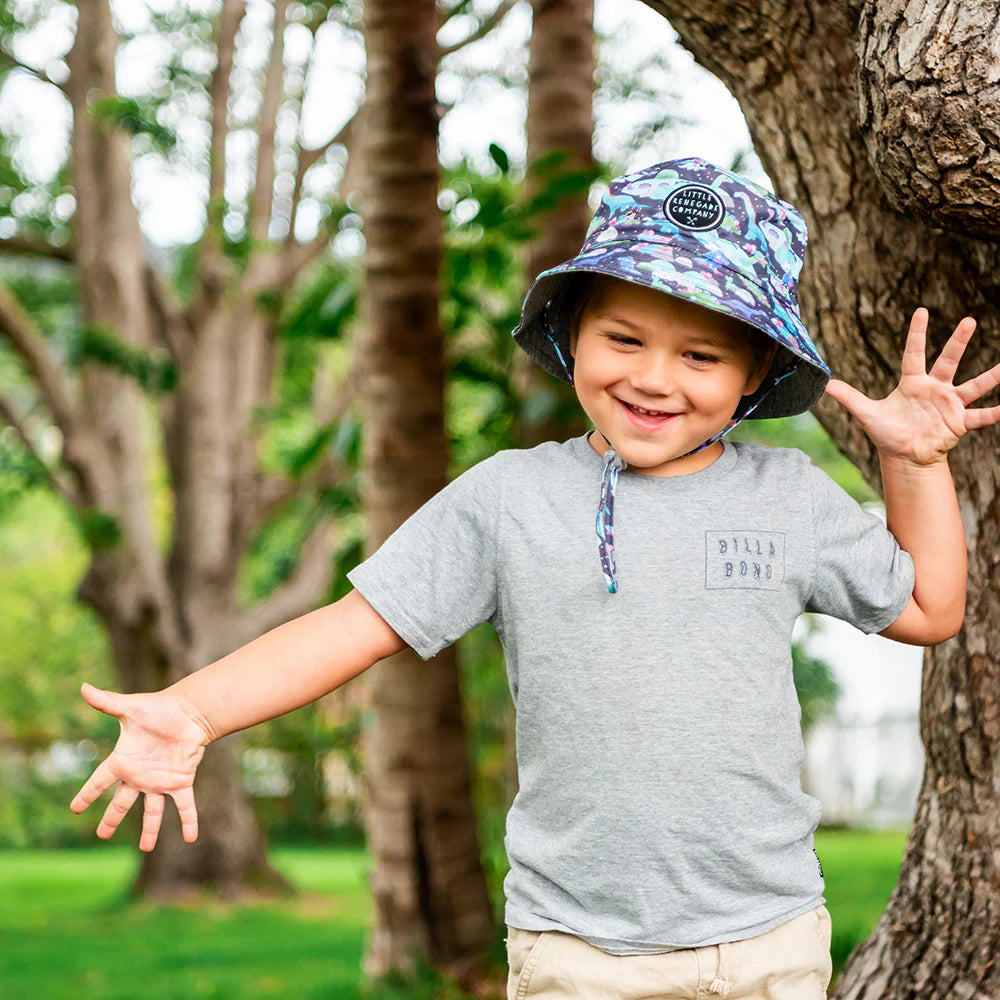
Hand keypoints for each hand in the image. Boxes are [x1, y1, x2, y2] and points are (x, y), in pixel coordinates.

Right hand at [70, 683, 212, 851]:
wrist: (189, 711)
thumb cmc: (159, 708)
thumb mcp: (130, 708)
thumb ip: (107, 702)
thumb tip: (83, 687)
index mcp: (124, 761)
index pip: (100, 782)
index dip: (87, 794)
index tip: (75, 808)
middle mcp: (140, 775)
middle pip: (122, 803)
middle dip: (112, 819)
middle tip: (102, 836)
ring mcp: (160, 781)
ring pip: (152, 811)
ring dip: (150, 830)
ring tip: (146, 848)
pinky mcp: (181, 782)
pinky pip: (184, 806)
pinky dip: (189, 822)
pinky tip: (191, 838)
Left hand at [825, 308, 999, 465]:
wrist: (904, 457)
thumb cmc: (888, 433)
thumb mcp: (866, 414)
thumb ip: (849, 397)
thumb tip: (824, 384)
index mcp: (913, 383)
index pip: (914, 353)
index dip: (917, 334)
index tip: (921, 311)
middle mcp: (935, 389)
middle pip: (948, 361)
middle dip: (958, 341)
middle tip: (969, 320)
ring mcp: (949, 404)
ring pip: (974, 385)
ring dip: (991, 375)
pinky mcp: (959, 422)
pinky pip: (980, 416)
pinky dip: (994, 412)